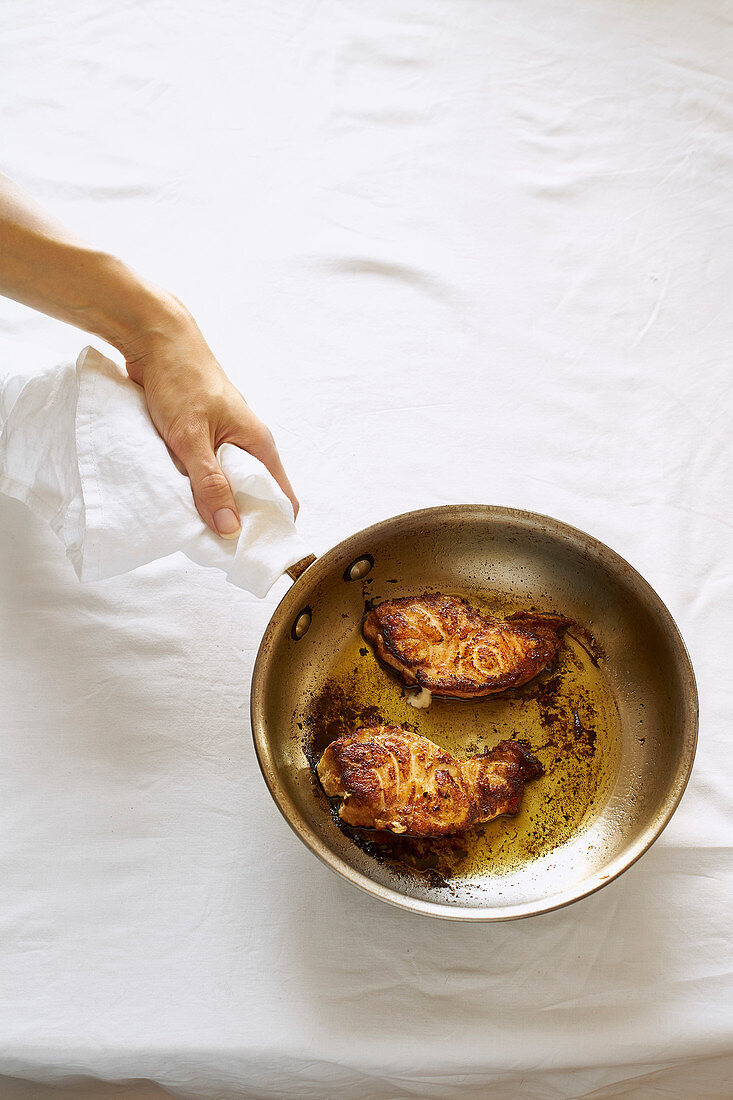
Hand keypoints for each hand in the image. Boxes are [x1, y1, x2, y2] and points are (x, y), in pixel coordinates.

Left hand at [124, 299, 297, 537]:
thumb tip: (230, 528)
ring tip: (193, 524)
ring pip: (228, 485)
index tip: (253, 552)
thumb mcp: (191, 438)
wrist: (154, 338)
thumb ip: (209, 484)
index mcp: (259, 444)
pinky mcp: (205, 438)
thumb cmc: (180, 379)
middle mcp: (248, 444)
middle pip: (254, 497)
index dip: (273, 527)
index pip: (283, 498)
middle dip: (237, 521)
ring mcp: (226, 441)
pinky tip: (179, 497)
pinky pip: (208, 472)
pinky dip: (196, 486)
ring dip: (213, 503)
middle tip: (214, 546)